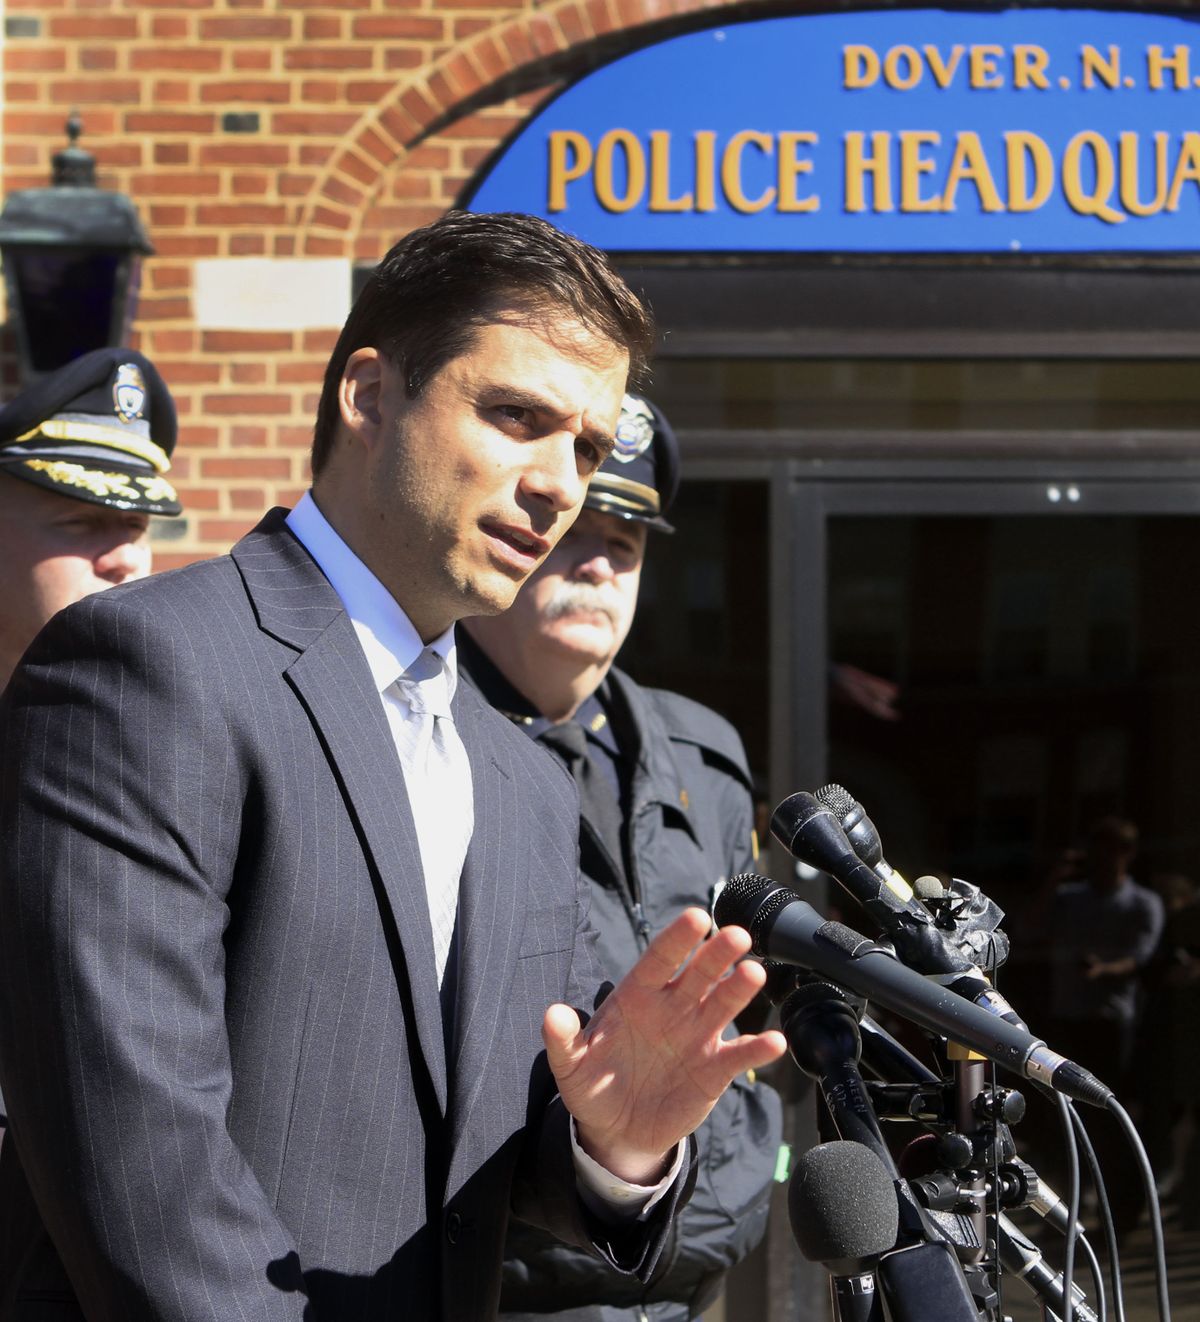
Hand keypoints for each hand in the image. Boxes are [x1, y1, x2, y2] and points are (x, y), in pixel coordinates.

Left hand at [542, 907, 786, 1183]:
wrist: (617, 1130)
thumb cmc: (594, 1085)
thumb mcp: (572, 1065)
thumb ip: (563, 1039)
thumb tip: (552, 1014)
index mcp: (639, 996)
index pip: (659, 960)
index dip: (677, 940)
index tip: (695, 918)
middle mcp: (673, 1008)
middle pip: (698, 974)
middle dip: (717, 954)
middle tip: (736, 936)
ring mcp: (697, 1036)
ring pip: (723, 1004)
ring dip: (739, 989)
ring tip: (754, 974)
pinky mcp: (714, 1070)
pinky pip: (739, 1055)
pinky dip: (757, 1048)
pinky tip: (774, 1042)